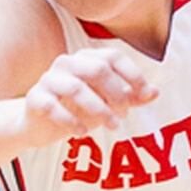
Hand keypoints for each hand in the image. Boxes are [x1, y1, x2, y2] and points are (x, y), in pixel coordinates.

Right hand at [20, 48, 157, 146]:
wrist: (38, 125)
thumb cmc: (77, 109)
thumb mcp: (107, 103)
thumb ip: (130, 97)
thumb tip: (155, 93)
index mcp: (86, 59)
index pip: (113, 57)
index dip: (132, 74)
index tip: (143, 95)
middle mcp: (67, 63)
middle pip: (97, 69)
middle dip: (116, 93)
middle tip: (124, 115)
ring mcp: (49, 79)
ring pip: (76, 88)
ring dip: (98, 109)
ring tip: (112, 126)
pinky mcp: (35, 98)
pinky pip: (52, 106)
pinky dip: (71, 121)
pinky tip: (82, 133)